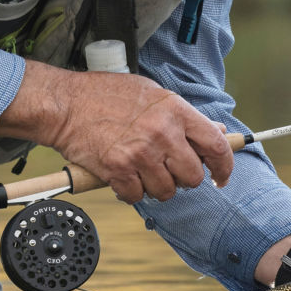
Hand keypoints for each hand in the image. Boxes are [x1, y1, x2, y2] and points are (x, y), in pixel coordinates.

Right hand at [0, 59, 233, 202]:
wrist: (65, 103)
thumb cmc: (107, 94)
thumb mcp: (155, 93)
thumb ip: (184, 115)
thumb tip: (214, 129)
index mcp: (176, 111)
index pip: (216, 145)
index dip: (225, 166)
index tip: (221, 176)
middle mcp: (162, 133)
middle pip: (193, 175)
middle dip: (185, 179)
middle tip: (172, 171)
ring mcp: (140, 154)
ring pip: (167, 191)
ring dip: (158, 188)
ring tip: (146, 172)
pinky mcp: (118, 171)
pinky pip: (137, 197)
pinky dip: (133, 193)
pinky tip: (126, 178)